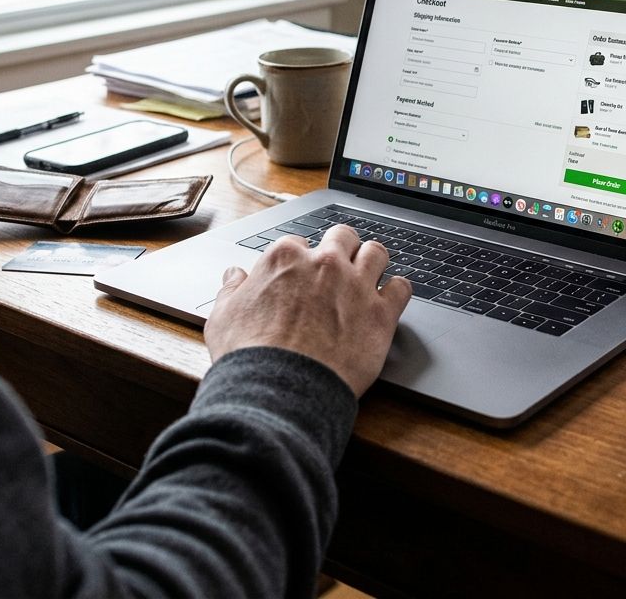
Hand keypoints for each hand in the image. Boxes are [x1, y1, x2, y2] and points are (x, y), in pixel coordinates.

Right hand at [204, 225, 412, 395]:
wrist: (281, 389)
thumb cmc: (250, 356)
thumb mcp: (223, 317)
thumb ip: (232, 290)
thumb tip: (234, 276)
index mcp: (285, 259)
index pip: (299, 243)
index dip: (301, 259)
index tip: (302, 274)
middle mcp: (325, 264)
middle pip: (343, 237)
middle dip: (341, 248)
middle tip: (340, 266)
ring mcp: (356, 286)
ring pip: (376, 253)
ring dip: (373, 261)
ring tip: (370, 274)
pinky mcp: (381, 313)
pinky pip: (402, 288)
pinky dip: (398, 291)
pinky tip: (391, 298)